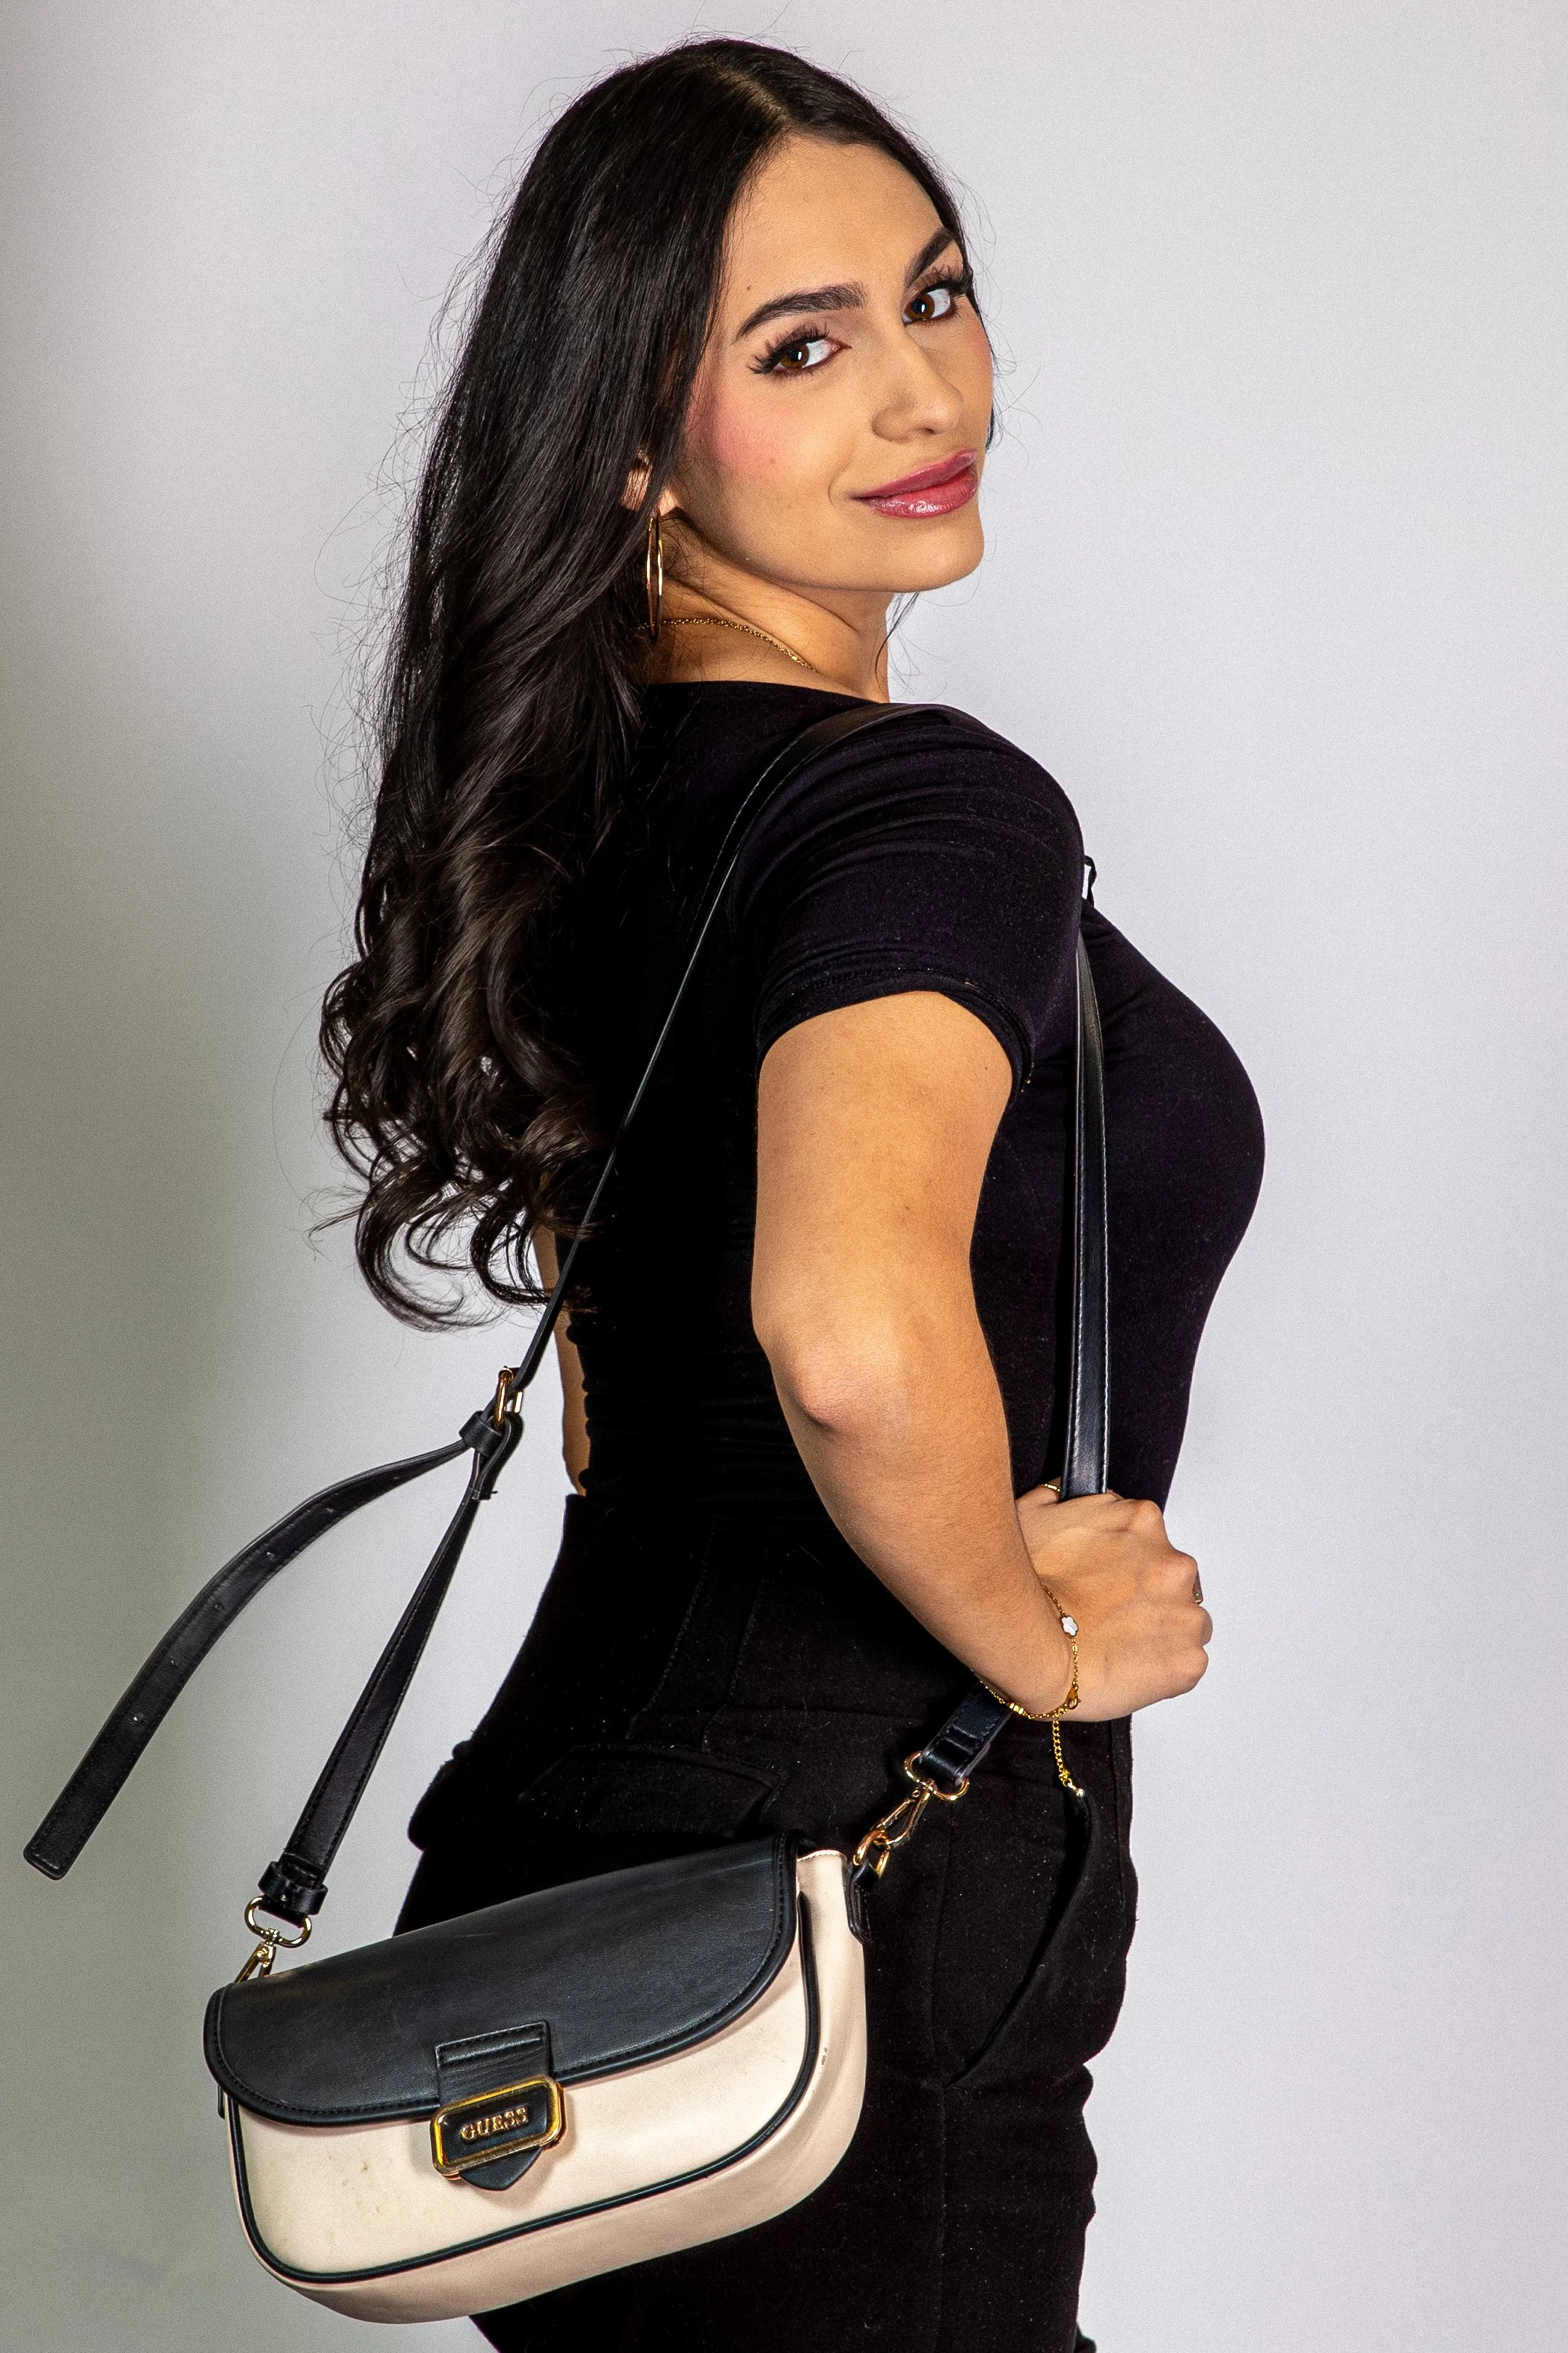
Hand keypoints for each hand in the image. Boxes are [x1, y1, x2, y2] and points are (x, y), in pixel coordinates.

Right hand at [1015, 1483, 1210, 1721]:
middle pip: (1171, 1580)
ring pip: (1184, 1622)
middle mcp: (1173, 1564)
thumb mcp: (1034, 1513)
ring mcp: (1185, 1614)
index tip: (1107, 1581)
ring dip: (1159, 1631)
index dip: (1126, 1564)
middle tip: (1107, 1615)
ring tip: (1117, 1645)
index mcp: (1143, 1523)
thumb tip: (1070, 1496)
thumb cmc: (1025, 1588)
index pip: (1150, 1539)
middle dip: (1146, 1596)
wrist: (1028, 1648)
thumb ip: (1067, 1501)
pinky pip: (1185, 1662)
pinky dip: (1163, 1668)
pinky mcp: (1187, 1659)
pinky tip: (1127, 1668)